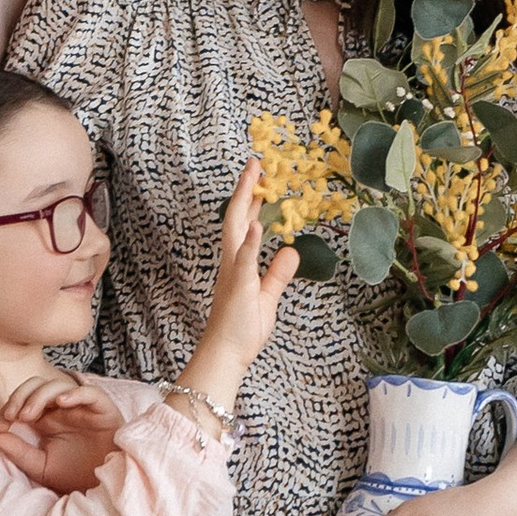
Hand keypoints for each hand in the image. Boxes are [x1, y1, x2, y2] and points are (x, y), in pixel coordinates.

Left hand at [0, 377, 125, 497]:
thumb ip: (19, 453)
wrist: (105, 485)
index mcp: (45, 419)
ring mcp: (81, 407)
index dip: (9, 406)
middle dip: (20, 395)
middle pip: (37, 385)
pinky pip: (88, 392)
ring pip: (58, 385)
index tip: (1, 424)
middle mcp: (61, 409)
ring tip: (30, 415)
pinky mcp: (102, 408)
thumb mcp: (41, 467)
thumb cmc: (76, 475)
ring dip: (39, 396)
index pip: (22, 400)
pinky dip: (74, 393)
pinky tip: (62, 403)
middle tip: (13, 416)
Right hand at [186, 158, 299, 405]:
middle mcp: (233, 262)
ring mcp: (234, 272)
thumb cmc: (243, 327)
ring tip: (255, 179)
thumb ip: (278, 273)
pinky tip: (258, 225)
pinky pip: (244, 260)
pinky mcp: (240, 286)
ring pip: (237, 230)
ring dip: (245, 204)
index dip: (251, 201)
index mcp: (239, 263)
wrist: (226, 352)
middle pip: (237, 218)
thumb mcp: (268, 295)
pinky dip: (251, 242)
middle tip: (256, 163)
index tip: (261, 179)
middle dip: (246, 190)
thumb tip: (290, 251)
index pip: (245, 224)